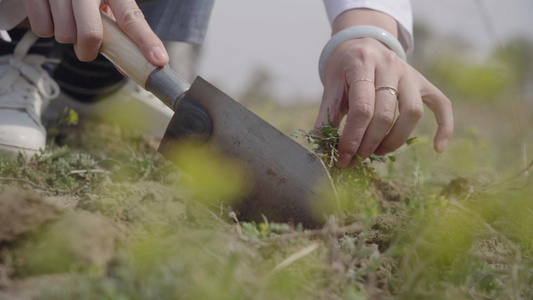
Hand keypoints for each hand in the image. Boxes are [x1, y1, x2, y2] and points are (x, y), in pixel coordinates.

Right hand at [22, 0, 167, 65]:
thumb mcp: (109, 1)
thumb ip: (120, 31)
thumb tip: (128, 68)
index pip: (132, 18)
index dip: (146, 41)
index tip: (158, 60)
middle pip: (90, 35)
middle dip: (88, 49)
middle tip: (88, 45)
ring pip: (64, 35)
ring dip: (68, 37)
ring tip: (69, 20)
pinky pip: (42, 28)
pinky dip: (47, 28)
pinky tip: (53, 15)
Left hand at [314, 9, 452, 167]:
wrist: (362, 42)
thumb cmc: (344, 68)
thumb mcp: (331, 85)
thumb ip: (327, 114)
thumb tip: (320, 145)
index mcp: (362, 64)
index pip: (362, 108)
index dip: (353, 137)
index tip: (343, 156)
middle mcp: (390, 66)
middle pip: (386, 114)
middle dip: (370, 142)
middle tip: (357, 157)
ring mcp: (410, 73)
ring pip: (412, 112)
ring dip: (395, 139)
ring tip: (378, 152)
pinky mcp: (424, 82)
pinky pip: (441, 104)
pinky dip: (444, 126)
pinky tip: (437, 148)